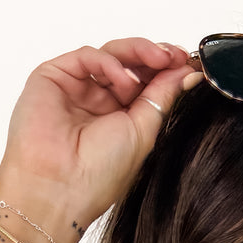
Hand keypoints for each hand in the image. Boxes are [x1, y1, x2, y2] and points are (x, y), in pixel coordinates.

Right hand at [0, 38, 202, 226]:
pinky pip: (87, 57)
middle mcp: (98, 103)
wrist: (59, 188)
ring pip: (111, 55)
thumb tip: (187, 73)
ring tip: (159, 60)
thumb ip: (163, 97)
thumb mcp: (143, 132)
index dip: (166, 70)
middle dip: (155, 57)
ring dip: (138, 54)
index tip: (188, 63)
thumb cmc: (98, 175)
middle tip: (177, 56)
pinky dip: (110, 62)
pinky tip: (125, 80)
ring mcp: (76, 89)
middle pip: (130, 64)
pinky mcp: (54, 77)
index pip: (145, 84)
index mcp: (120, 120)